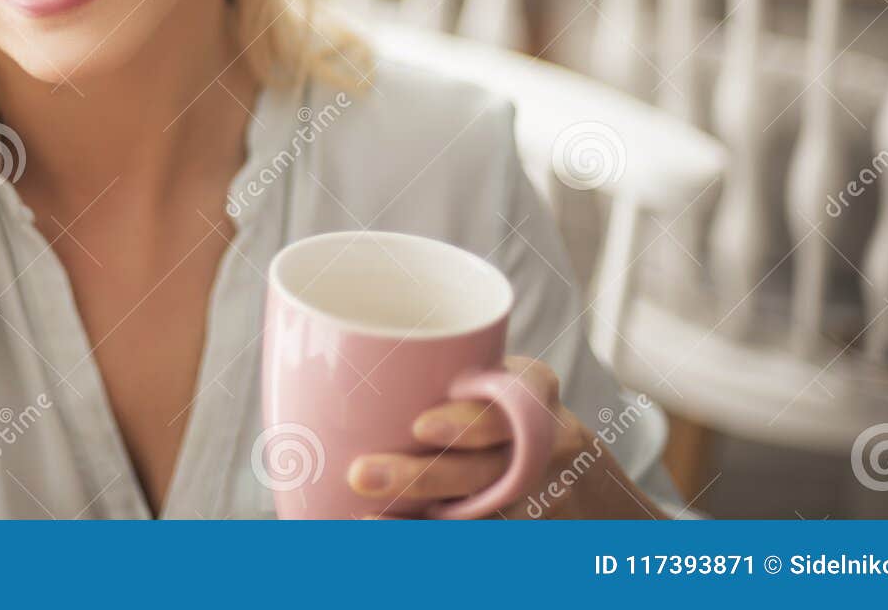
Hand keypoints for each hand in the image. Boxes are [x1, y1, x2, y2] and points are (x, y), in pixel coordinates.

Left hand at [345, 355, 666, 518]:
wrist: (574, 479)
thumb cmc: (502, 411)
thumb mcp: (495, 378)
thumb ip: (436, 369)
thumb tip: (313, 342)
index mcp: (533, 390)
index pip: (515, 398)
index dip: (470, 418)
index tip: (420, 427)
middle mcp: (545, 442)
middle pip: (487, 466)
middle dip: (424, 476)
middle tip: (360, 474)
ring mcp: (539, 495)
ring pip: (482, 515)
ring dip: (420, 522)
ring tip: (362, 518)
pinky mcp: (525, 533)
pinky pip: (480, 544)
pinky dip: (430, 545)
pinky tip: (384, 536)